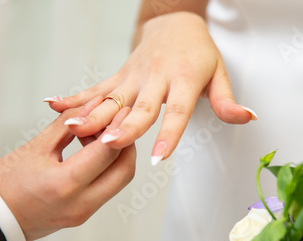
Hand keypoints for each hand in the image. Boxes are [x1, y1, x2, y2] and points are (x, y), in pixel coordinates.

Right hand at [0, 98, 135, 240]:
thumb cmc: (2, 185)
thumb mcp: (35, 148)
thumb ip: (67, 124)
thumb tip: (91, 105)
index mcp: (65, 184)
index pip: (108, 151)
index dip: (118, 126)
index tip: (119, 109)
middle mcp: (80, 204)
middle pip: (124, 170)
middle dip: (127, 143)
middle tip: (117, 122)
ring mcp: (83, 214)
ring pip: (118, 181)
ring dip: (117, 156)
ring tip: (99, 134)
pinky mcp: (82, 216)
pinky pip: (106, 189)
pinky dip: (106, 168)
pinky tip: (91, 151)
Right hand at [45, 12, 256, 164]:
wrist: (175, 23)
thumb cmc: (198, 53)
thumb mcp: (219, 75)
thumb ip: (228, 101)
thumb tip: (248, 118)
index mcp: (182, 79)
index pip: (176, 110)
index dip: (168, 133)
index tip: (160, 156)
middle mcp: (155, 78)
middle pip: (138, 107)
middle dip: (122, 128)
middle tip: (107, 145)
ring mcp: (133, 76)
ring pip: (111, 99)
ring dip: (91, 115)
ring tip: (71, 129)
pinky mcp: (120, 75)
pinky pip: (96, 88)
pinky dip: (75, 98)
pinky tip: (53, 105)